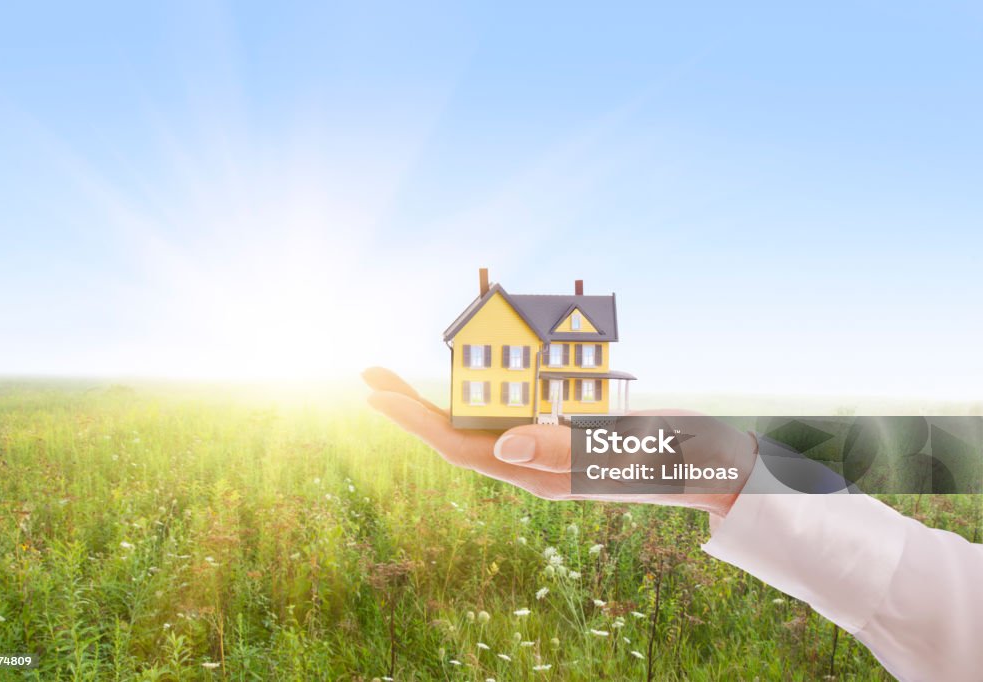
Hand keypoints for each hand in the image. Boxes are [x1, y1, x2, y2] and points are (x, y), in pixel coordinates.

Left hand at [363, 367, 757, 518]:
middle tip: (369, 373)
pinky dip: (486, 388)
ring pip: (481, 421)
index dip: (416, 420)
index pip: (460, 446)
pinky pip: (513, 411)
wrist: (713, 469)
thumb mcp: (622, 451)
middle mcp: (532, 465)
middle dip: (412, 406)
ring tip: (401, 377)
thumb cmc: (672, 460)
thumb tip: (501, 445)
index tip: (376, 392)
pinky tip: (474, 373)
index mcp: (538, 474)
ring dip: (441, 396)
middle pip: (458, 434)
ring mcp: (546, 450)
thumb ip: (564, 451)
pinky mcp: (564, 434)